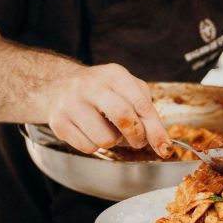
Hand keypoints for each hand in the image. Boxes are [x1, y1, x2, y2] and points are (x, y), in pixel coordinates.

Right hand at [46, 63, 170, 156]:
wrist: (59, 86)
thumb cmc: (102, 91)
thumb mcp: (127, 88)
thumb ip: (146, 111)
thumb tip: (161, 141)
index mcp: (113, 74)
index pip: (141, 104)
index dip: (155, 129)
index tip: (164, 147)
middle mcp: (91, 86)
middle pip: (123, 117)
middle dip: (136, 136)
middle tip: (137, 140)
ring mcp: (72, 104)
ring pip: (105, 139)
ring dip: (112, 141)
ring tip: (106, 128)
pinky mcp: (59, 122)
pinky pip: (88, 148)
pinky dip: (94, 145)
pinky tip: (90, 131)